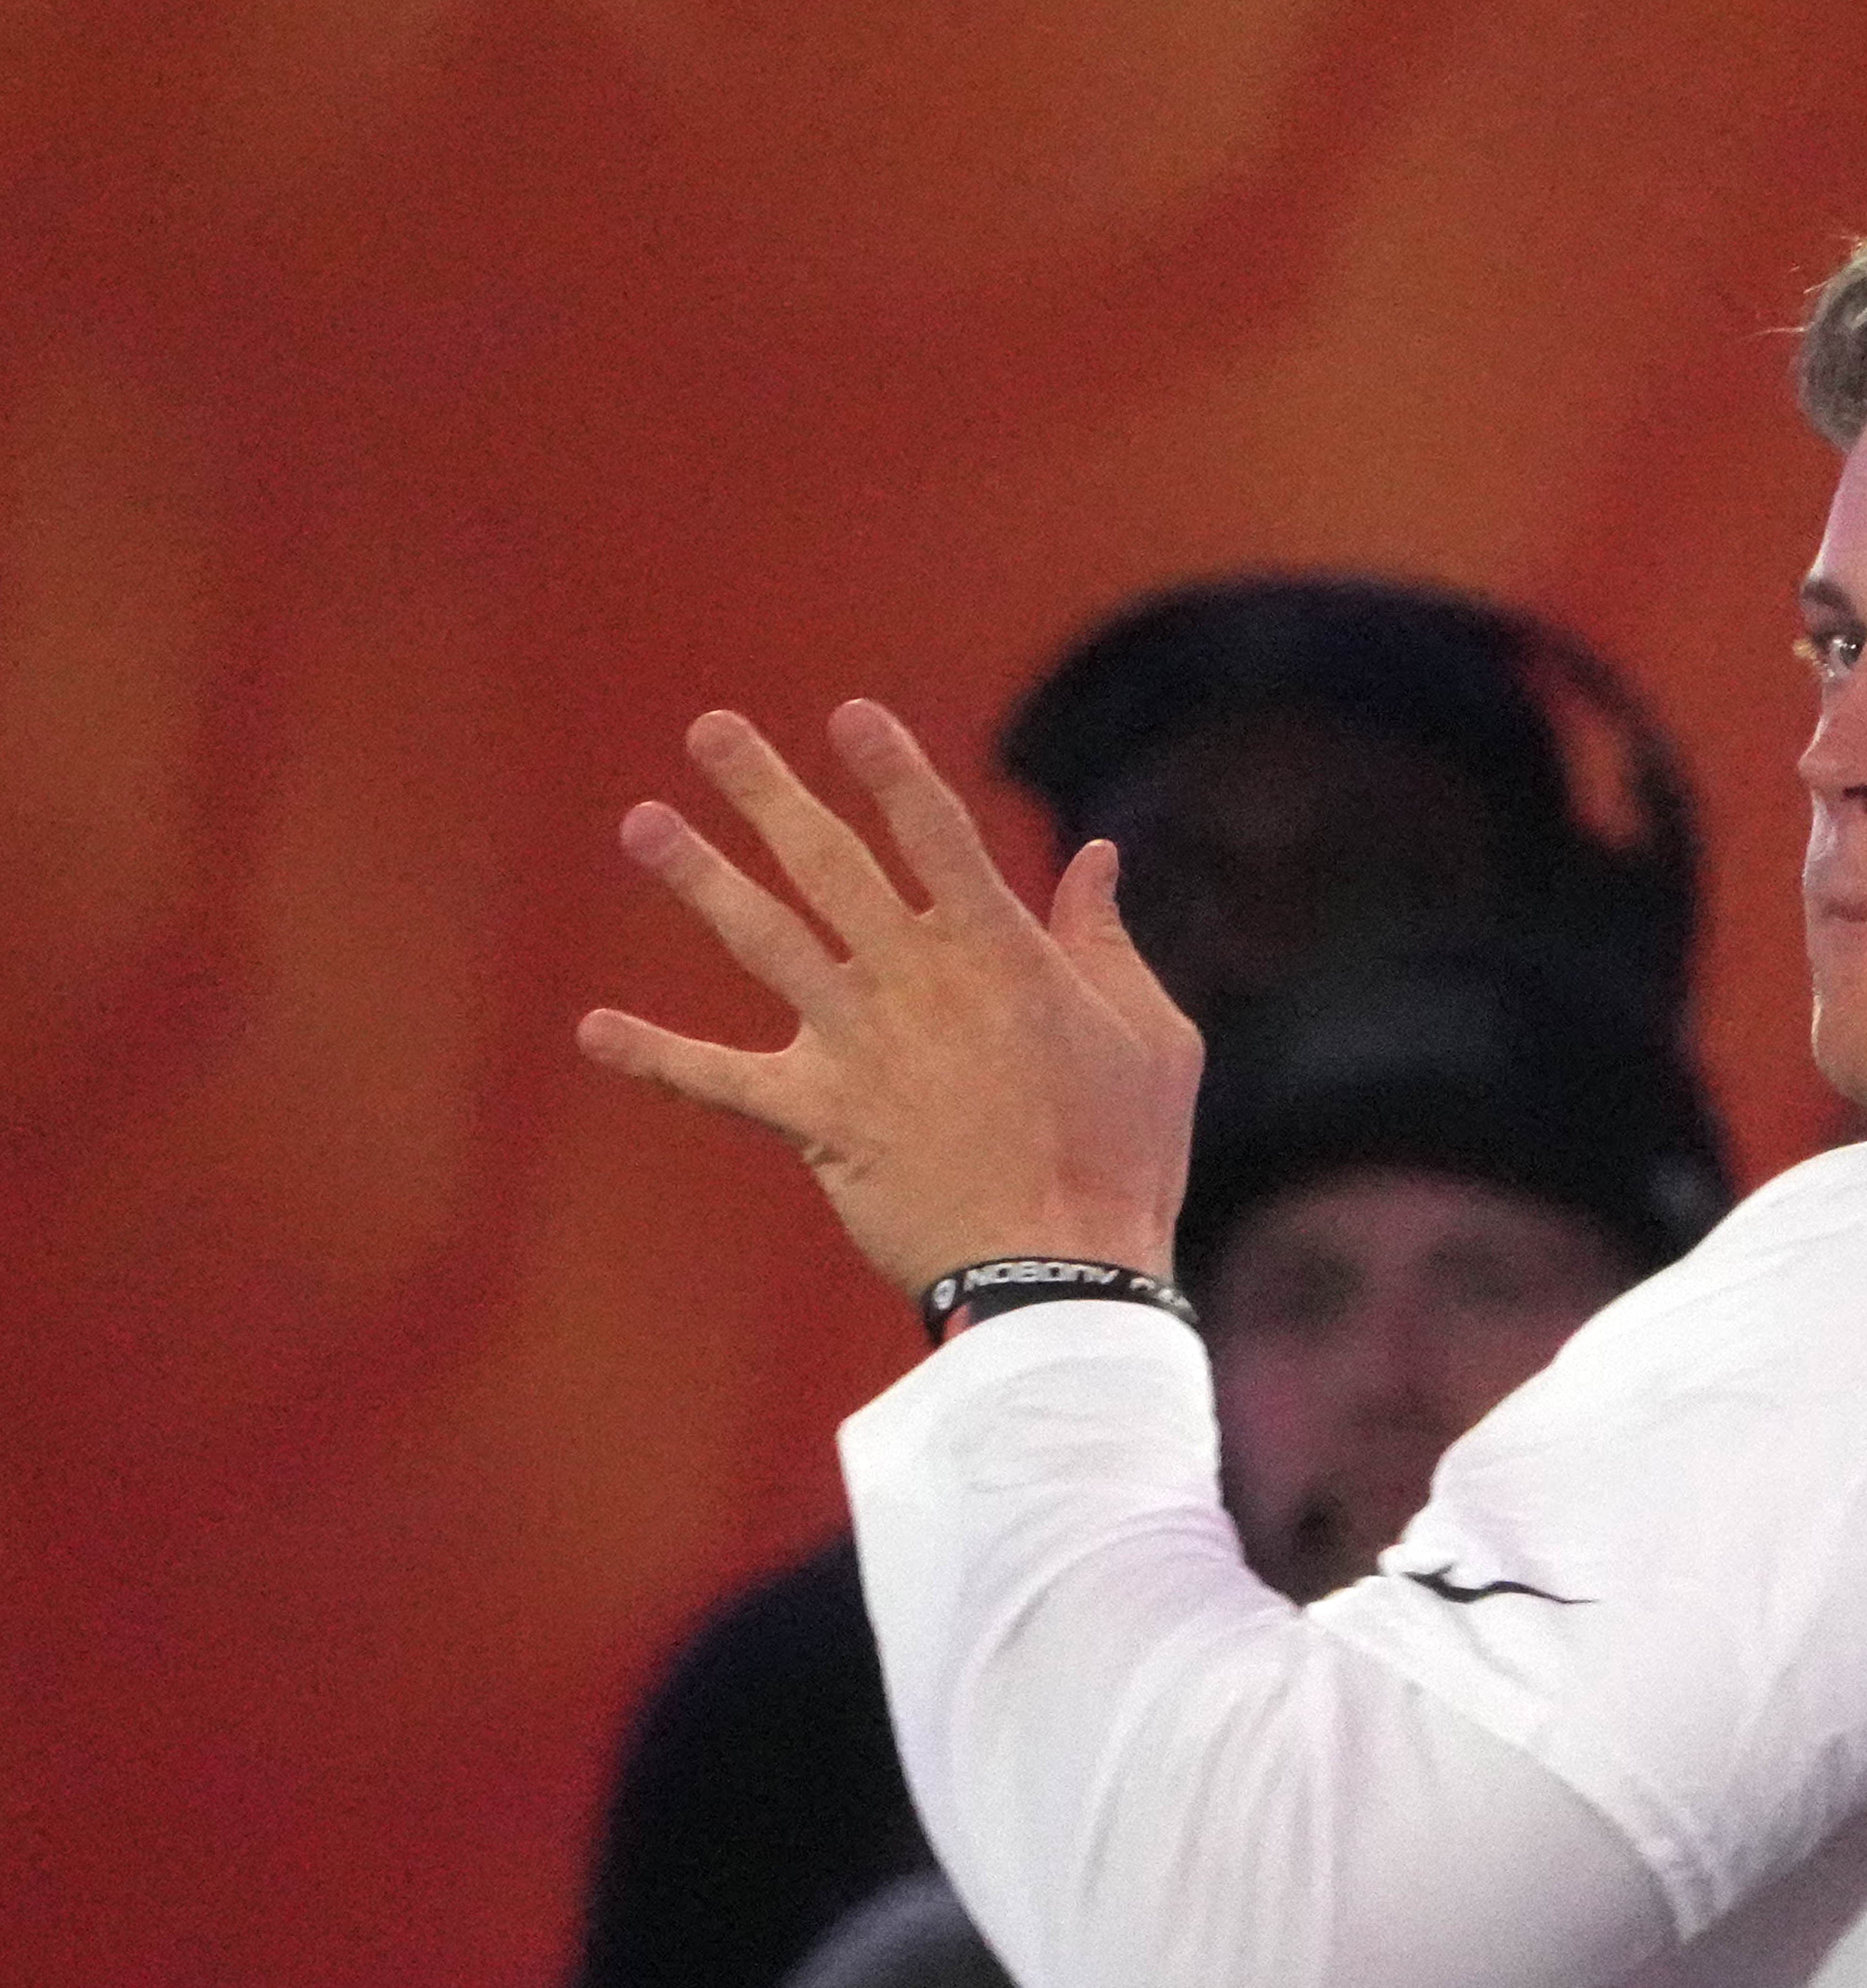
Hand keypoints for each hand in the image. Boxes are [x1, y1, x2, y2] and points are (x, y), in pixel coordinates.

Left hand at [576, 702, 1204, 1298]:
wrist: (1060, 1272)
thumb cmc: (1125, 1157)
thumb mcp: (1152, 1038)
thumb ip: (1110, 942)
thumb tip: (1095, 857)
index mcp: (1003, 955)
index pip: (937, 836)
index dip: (893, 771)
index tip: (850, 715)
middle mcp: (917, 983)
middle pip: (828, 864)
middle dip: (767, 790)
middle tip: (713, 729)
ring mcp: (859, 1049)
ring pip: (765, 941)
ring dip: (700, 876)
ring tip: (642, 822)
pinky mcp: (820, 1121)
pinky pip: (722, 1084)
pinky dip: (657, 1057)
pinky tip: (594, 1031)